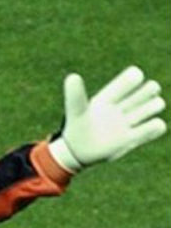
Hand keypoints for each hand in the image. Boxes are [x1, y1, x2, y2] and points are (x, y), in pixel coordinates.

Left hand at [49, 66, 166, 172]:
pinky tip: (147, 127)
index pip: (131, 79)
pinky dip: (156, 126)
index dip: (134, 77)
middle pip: (149, 89)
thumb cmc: (75, 127)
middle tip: (133, 104)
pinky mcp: (133, 138)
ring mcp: (129, 122)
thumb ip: (75, 95)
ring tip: (134, 118)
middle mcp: (123, 106)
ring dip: (152, 107)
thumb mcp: (76, 110)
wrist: (76, 151)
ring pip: (155, 105)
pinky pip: (155, 127)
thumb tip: (72, 76)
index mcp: (111, 96)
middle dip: (148, 91)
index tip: (134, 79)